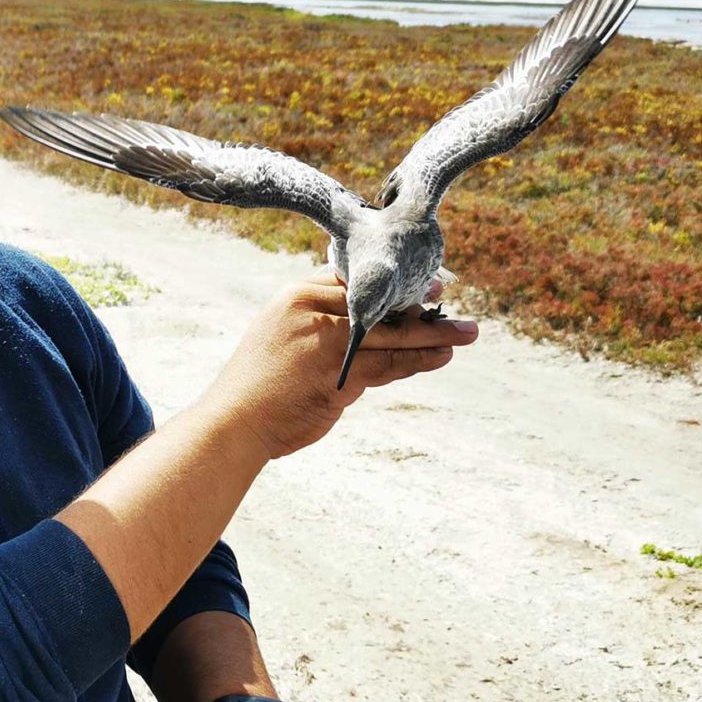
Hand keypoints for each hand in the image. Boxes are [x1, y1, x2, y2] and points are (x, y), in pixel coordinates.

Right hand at [205, 270, 477, 458]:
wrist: (235, 422)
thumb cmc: (258, 383)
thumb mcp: (281, 334)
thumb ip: (318, 322)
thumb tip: (367, 320)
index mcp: (297, 295)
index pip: (353, 279)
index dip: (389, 282)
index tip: (419, 283)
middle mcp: (313, 311)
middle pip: (379, 303)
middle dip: (419, 305)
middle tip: (449, 302)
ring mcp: (326, 342)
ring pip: (392, 334)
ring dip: (433, 334)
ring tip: (466, 332)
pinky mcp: (339, 376)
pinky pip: (390, 365)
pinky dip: (420, 361)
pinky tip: (442, 356)